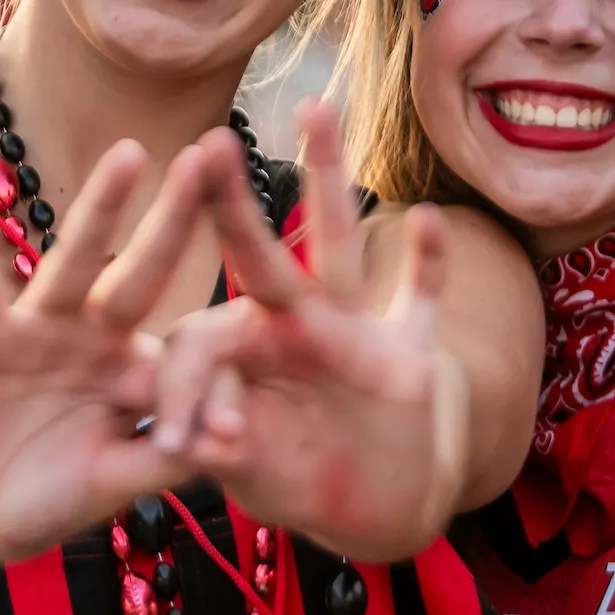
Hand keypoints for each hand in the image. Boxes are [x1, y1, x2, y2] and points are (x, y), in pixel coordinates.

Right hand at [0, 140, 203, 564]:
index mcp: (134, 373)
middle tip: (209, 159)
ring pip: (73, 261)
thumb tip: (226, 444)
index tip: (246, 376)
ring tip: (128, 155)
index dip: (215, 363)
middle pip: (143, 272)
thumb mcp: (105, 486)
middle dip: (176, 220)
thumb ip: (158, 463)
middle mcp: (93, 337)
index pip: (186, 347)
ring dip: (98, 209)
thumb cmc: (35, 501)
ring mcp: (36, 330)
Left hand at [149, 99, 470, 563]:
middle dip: (230, 204)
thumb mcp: (257, 475)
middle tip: (207, 144)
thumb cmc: (298, 481)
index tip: (185, 443)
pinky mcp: (406, 351)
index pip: (202, 341)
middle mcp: (291, 327)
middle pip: (260, 254)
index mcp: (241, 357)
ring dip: (329, 177)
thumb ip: (232, 453)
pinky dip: (429, 264)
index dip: (186, 385)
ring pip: (338, 243)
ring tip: (316, 108)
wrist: (373, 506)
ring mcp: (352, 331)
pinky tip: (430, 220)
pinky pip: (419, 298)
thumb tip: (208, 441)